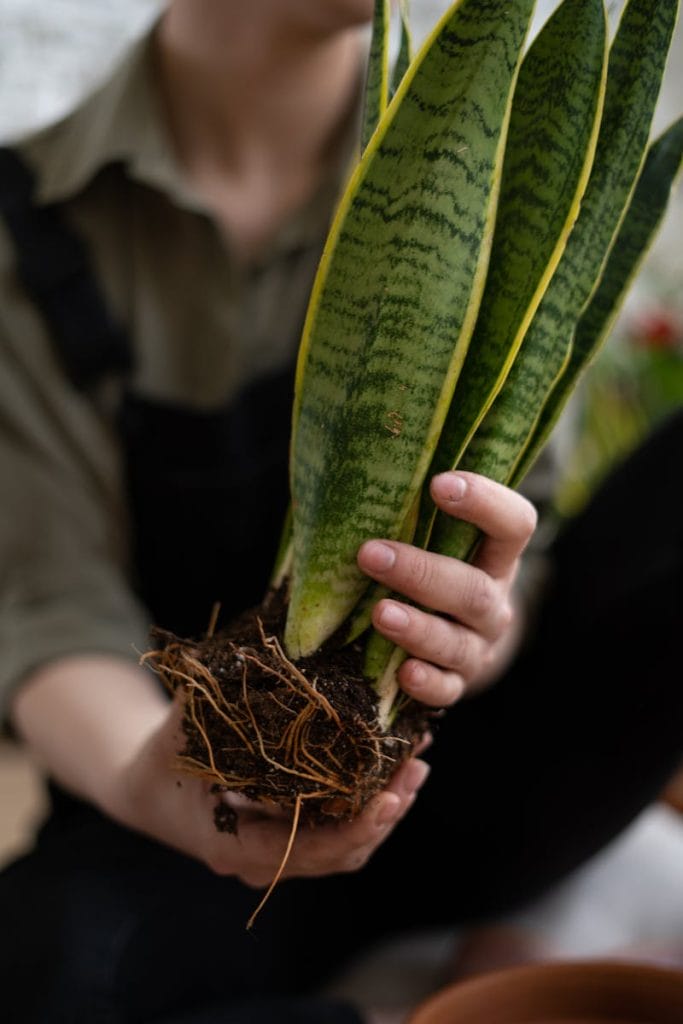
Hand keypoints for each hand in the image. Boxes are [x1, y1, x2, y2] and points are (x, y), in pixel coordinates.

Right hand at [118, 695, 430, 885]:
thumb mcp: (181, 727)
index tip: (388, 799)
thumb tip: (251, 648)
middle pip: (339, 854)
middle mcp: (261, 862)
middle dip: (384, 814)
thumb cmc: (160, 756)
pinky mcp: (292, 838)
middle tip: (416, 768)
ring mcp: (279, 854)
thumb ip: (213, 699)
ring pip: (346, 848)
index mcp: (232, 844)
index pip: (305, 850)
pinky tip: (394, 767)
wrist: (144, 788)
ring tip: (417, 763)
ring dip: (386, 809)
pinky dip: (370, 804)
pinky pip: (339, 832)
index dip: (351, 829)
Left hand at [357, 470, 536, 707]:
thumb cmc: (435, 568)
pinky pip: (447, 690)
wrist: (460, 637)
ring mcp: (478, 646)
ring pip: (458, 642)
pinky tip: (403, 673)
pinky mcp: (458, 683)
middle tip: (371, 554)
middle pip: (474, 590)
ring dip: (417, 628)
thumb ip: (410, 515)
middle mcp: (494, 602)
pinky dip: (427, 683)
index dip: (485, 503)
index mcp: (497, 556)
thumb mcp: (435, 540)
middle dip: (421, 572)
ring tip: (379, 614)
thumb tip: (343, 480)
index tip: (439, 484)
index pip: (514, 524)